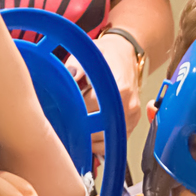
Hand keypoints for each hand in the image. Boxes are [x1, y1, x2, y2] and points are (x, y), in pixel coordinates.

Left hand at [66, 33, 141, 156]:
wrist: (127, 54)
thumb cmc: (107, 55)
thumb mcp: (90, 54)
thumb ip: (76, 66)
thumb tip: (70, 77)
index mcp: (120, 87)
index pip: (91, 109)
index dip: (74, 113)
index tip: (62, 112)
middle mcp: (129, 104)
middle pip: (99, 129)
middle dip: (80, 128)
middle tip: (65, 123)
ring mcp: (132, 116)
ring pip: (107, 139)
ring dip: (89, 138)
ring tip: (77, 127)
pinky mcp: (133, 123)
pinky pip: (115, 140)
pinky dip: (101, 141)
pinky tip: (90, 132)